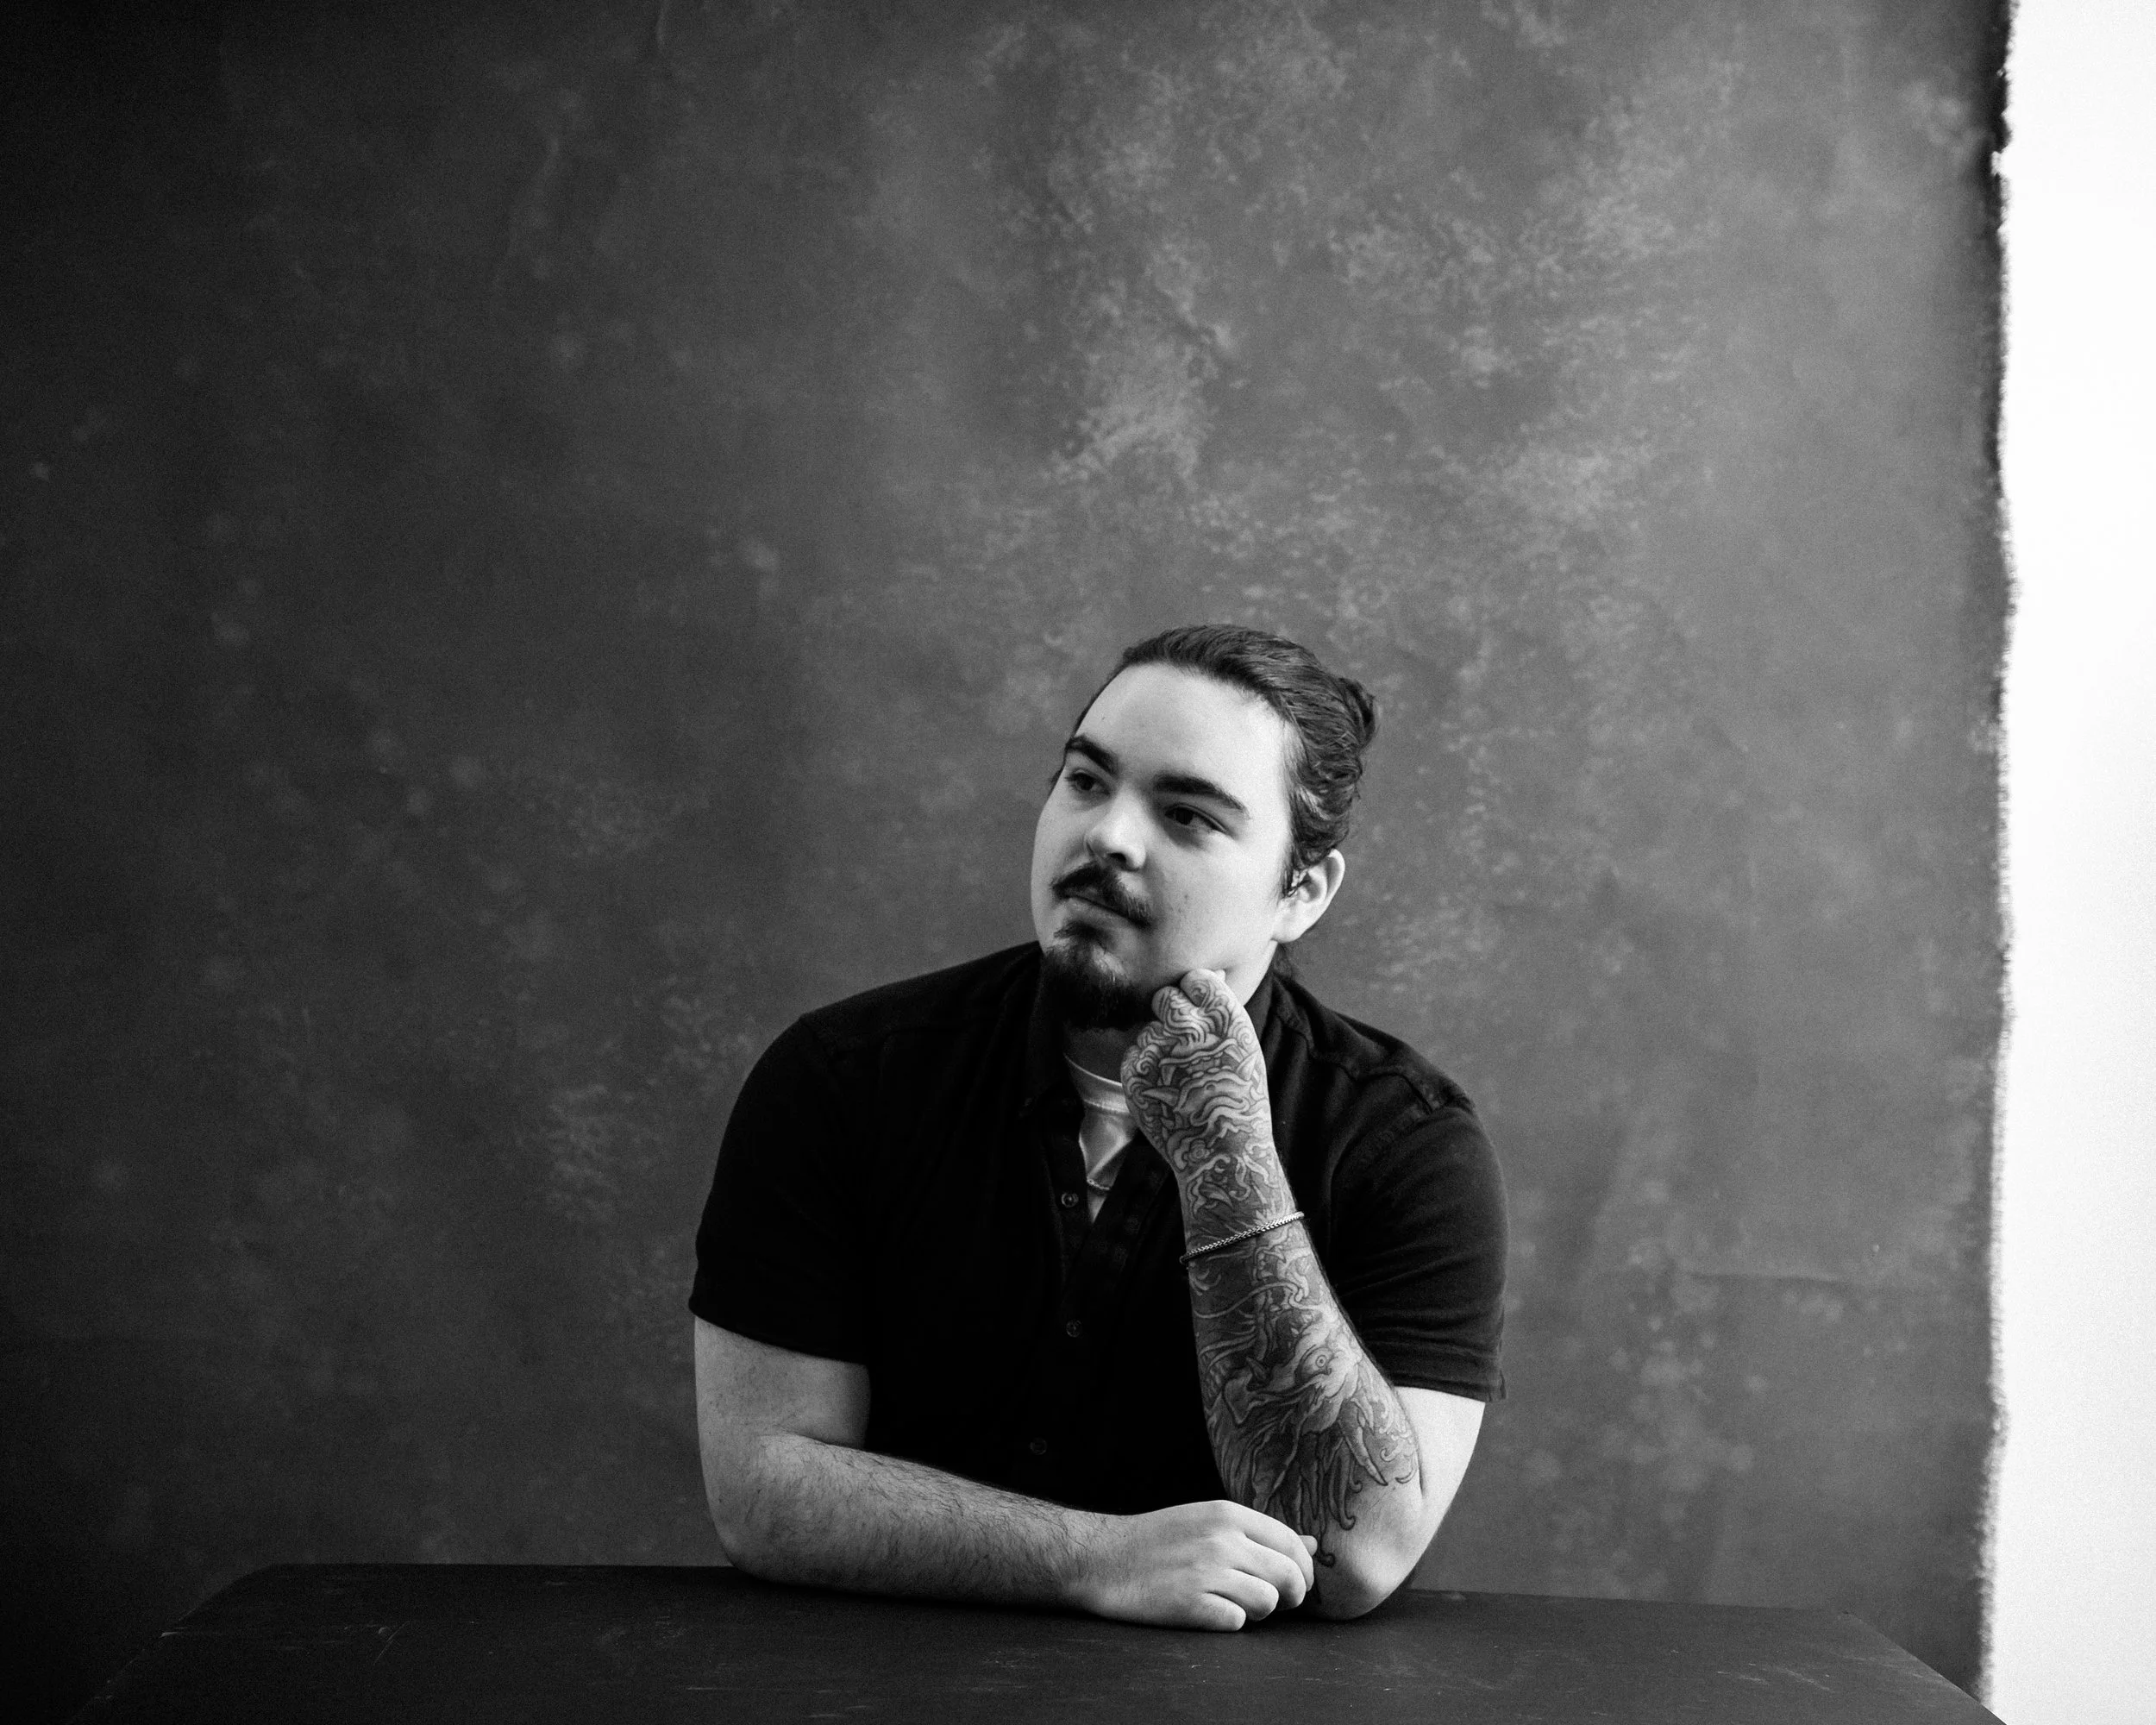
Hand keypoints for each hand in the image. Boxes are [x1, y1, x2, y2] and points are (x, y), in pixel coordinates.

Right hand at [1067, 1500, 1318, 1630]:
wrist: (1101, 1558)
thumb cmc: (1158, 1540)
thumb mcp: (1208, 1521)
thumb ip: (1259, 1533)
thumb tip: (1312, 1545)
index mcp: (1227, 1514)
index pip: (1292, 1543)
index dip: (1303, 1569)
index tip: (1296, 1583)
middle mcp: (1221, 1539)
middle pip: (1289, 1576)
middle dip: (1290, 1596)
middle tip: (1273, 1602)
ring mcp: (1206, 1572)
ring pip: (1267, 1602)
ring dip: (1257, 1611)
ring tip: (1233, 1603)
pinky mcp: (1191, 1605)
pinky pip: (1237, 1623)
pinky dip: (1229, 1622)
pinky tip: (1209, 1612)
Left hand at [1120, 969, 1273, 1182]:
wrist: (1221, 1153)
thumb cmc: (1238, 1098)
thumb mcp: (1243, 1047)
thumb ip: (1221, 1008)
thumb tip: (1210, 972)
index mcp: (1223, 1017)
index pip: (1196, 978)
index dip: (1197, 996)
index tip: (1201, 1015)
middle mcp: (1188, 1027)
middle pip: (1165, 997)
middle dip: (1172, 1014)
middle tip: (1186, 1046)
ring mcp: (1157, 1049)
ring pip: (1150, 1030)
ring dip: (1160, 1046)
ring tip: (1182, 1079)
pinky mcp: (1133, 1071)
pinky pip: (1136, 1054)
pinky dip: (1147, 1068)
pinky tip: (1167, 1090)